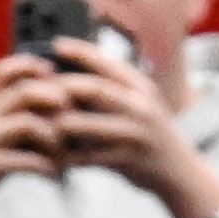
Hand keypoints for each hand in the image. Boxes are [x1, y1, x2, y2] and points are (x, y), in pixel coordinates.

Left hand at [33, 33, 201, 203]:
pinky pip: (92, 157)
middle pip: (96, 89)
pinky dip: (71, 156)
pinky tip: (54, 154)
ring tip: (42, 120)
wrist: (180, 173)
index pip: (108, 62)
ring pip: (91, 125)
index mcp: (142, 87)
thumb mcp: (141, 103)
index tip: (56, 44)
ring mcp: (136, 134)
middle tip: (38, 86)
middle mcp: (141, 106)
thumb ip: (115, 90)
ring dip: (63, 123)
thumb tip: (73, 74)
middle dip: (64, 87)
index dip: (81, 51)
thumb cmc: (150, 133)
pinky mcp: (129, 161)